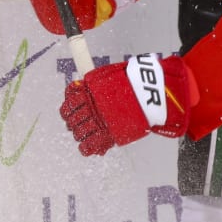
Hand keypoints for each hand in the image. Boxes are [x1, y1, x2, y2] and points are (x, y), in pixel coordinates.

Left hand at [61, 54, 195, 155]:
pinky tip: (87, 146)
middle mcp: (92, 106)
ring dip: (79, 132)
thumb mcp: (112, 75)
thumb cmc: (137, 81)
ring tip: (83, 134)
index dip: (69, 105)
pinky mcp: (109, 134)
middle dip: (73, 120)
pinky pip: (90, 145)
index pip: (70, 98)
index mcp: (91, 90)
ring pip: (78, 131)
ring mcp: (100, 121)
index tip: (71, 109)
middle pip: (72, 116)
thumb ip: (98, 82)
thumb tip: (85, 84)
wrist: (152, 92)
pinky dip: (87, 147)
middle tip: (76, 123)